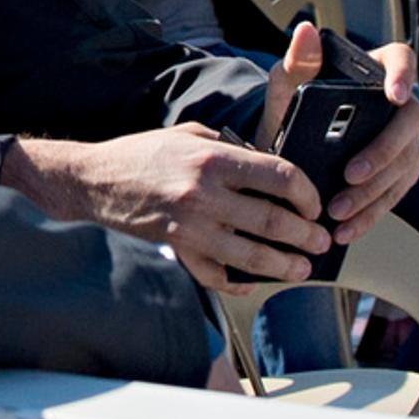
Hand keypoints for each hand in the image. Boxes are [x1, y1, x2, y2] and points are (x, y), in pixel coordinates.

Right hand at [1, 126, 327, 289]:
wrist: (96, 179)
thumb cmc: (145, 152)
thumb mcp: (191, 135)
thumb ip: (232, 148)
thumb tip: (271, 166)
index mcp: (214, 159)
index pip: (280, 176)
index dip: (307, 193)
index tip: (315, 204)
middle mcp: (205, 194)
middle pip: (273, 221)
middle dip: (306, 236)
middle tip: (322, 242)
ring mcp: (191, 226)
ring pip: (251, 255)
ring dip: (284, 266)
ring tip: (301, 268)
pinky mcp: (177, 248)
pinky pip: (213, 274)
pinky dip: (236, 282)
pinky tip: (251, 283)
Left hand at [258, 21, 418, 240]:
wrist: (289, 147)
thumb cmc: (291, 105)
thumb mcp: (286, 84)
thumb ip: (296, 61)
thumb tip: (305, 32)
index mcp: (375, 70)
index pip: (401, 60)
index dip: (404, 75)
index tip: (395, 96)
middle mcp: (399, 104)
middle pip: (409, 123)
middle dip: (382, 152)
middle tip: (350, 175)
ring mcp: (404, 140)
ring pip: (404, 165)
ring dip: (373, 193)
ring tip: (338, 213)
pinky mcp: (400, 173)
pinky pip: (394, 195)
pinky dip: (371, 214)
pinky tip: (348, 229)